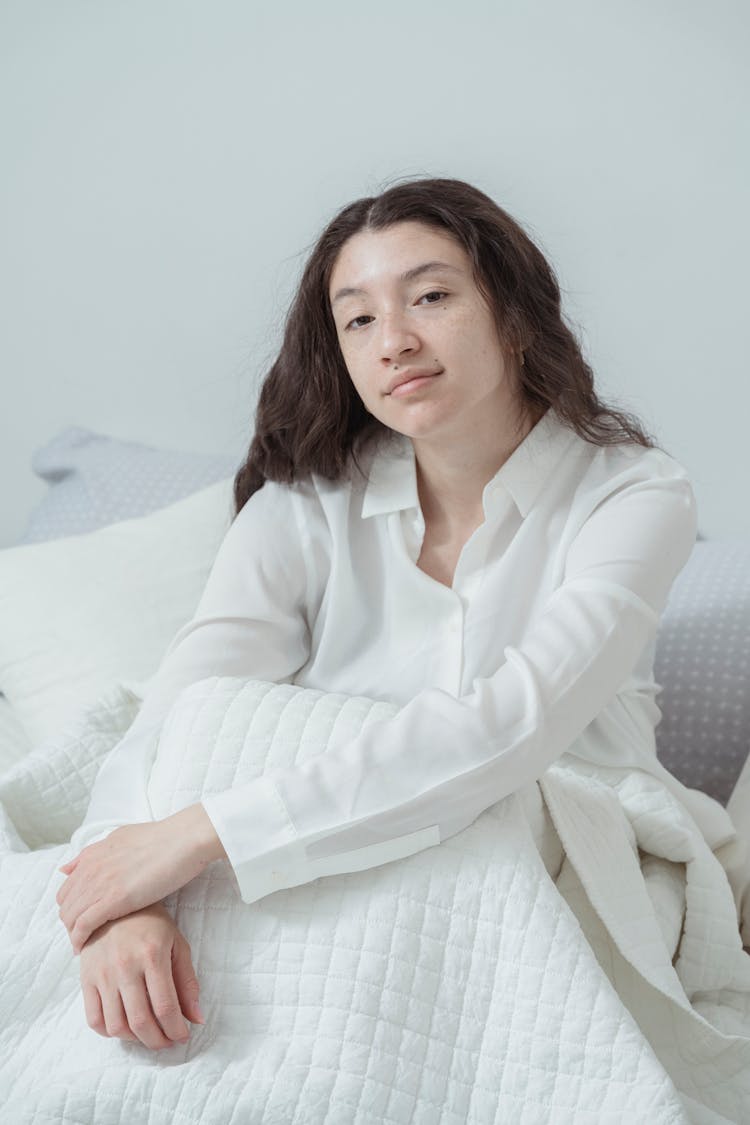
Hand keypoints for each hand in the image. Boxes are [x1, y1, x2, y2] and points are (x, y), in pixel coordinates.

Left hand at [56, 804, 226, 952]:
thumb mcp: (121, 838)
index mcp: (93, 854)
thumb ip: (94, 853)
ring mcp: (101, 883)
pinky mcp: (114, 899)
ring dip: (74, 934)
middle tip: (83, 936)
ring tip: (85, 945)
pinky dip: (80, 939)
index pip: (66, 890)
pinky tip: (86, 948)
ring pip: (70, 918)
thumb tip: (68, 868)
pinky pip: (83, 925)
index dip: (71, 908)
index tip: (82, 919)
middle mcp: (91, 868)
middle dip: (70, 924)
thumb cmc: (161, 838)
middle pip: (65, 905)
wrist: (184, 840)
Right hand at [79, 902, 204, 1050]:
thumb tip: (197, 1018)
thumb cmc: (151, 924)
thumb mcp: (177, 944)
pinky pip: (94, 1019)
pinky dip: (110, 1033)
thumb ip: (187, 982)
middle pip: (141, 1021)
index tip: (182, 1036)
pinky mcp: (86, 979)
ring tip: (148, 1035)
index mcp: (152, 956)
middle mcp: (125, 966)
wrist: (114, 904)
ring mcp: (102, 974)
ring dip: (136, 1040)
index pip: (165, 1007)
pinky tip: (125, 1027)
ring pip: (116, 1025)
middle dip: (158, 1041)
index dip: (175, 1029)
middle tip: (167, 1042)